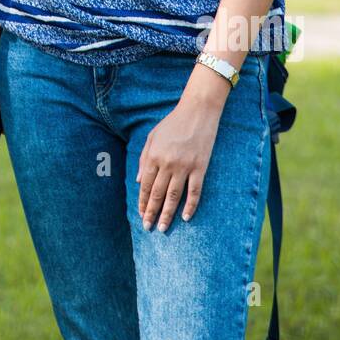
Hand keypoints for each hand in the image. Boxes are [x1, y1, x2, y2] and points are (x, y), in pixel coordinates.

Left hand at [136, 92, 223, 230]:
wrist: (197, 111)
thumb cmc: (173, 123)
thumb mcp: (153, 137)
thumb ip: (144, 159)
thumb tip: (138, 181)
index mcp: (154, 156)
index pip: (146, 185)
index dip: (142, 202)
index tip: (140, 214)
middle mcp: (167, 163)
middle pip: (157, 194)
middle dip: (151, 212)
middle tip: (148, 228)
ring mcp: (184, 166)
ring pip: (174, 196)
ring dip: (167, 214)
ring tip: (162, 228)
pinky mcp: (200, 167)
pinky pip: (194, 191)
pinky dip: (190, 206)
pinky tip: (185, 217)